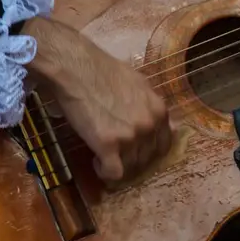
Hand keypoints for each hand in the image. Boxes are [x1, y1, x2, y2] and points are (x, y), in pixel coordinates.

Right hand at [25, 17, 171, 181]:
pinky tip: (96, 162)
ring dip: (117, 165)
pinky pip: (113, 172)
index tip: (134, 151)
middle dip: (132, 161)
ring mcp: (131, 136)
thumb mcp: (139, 84)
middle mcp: (150, 125)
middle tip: (115, 156)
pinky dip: (105, 173)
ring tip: (102, 155)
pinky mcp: (109, 145)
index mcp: (159, 110)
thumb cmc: (103, 71)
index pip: (163, 145)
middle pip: (146, 159)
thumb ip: (150, 105)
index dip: (148, 152)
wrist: (76, 67)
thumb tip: (158, 120)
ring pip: (131, 167)